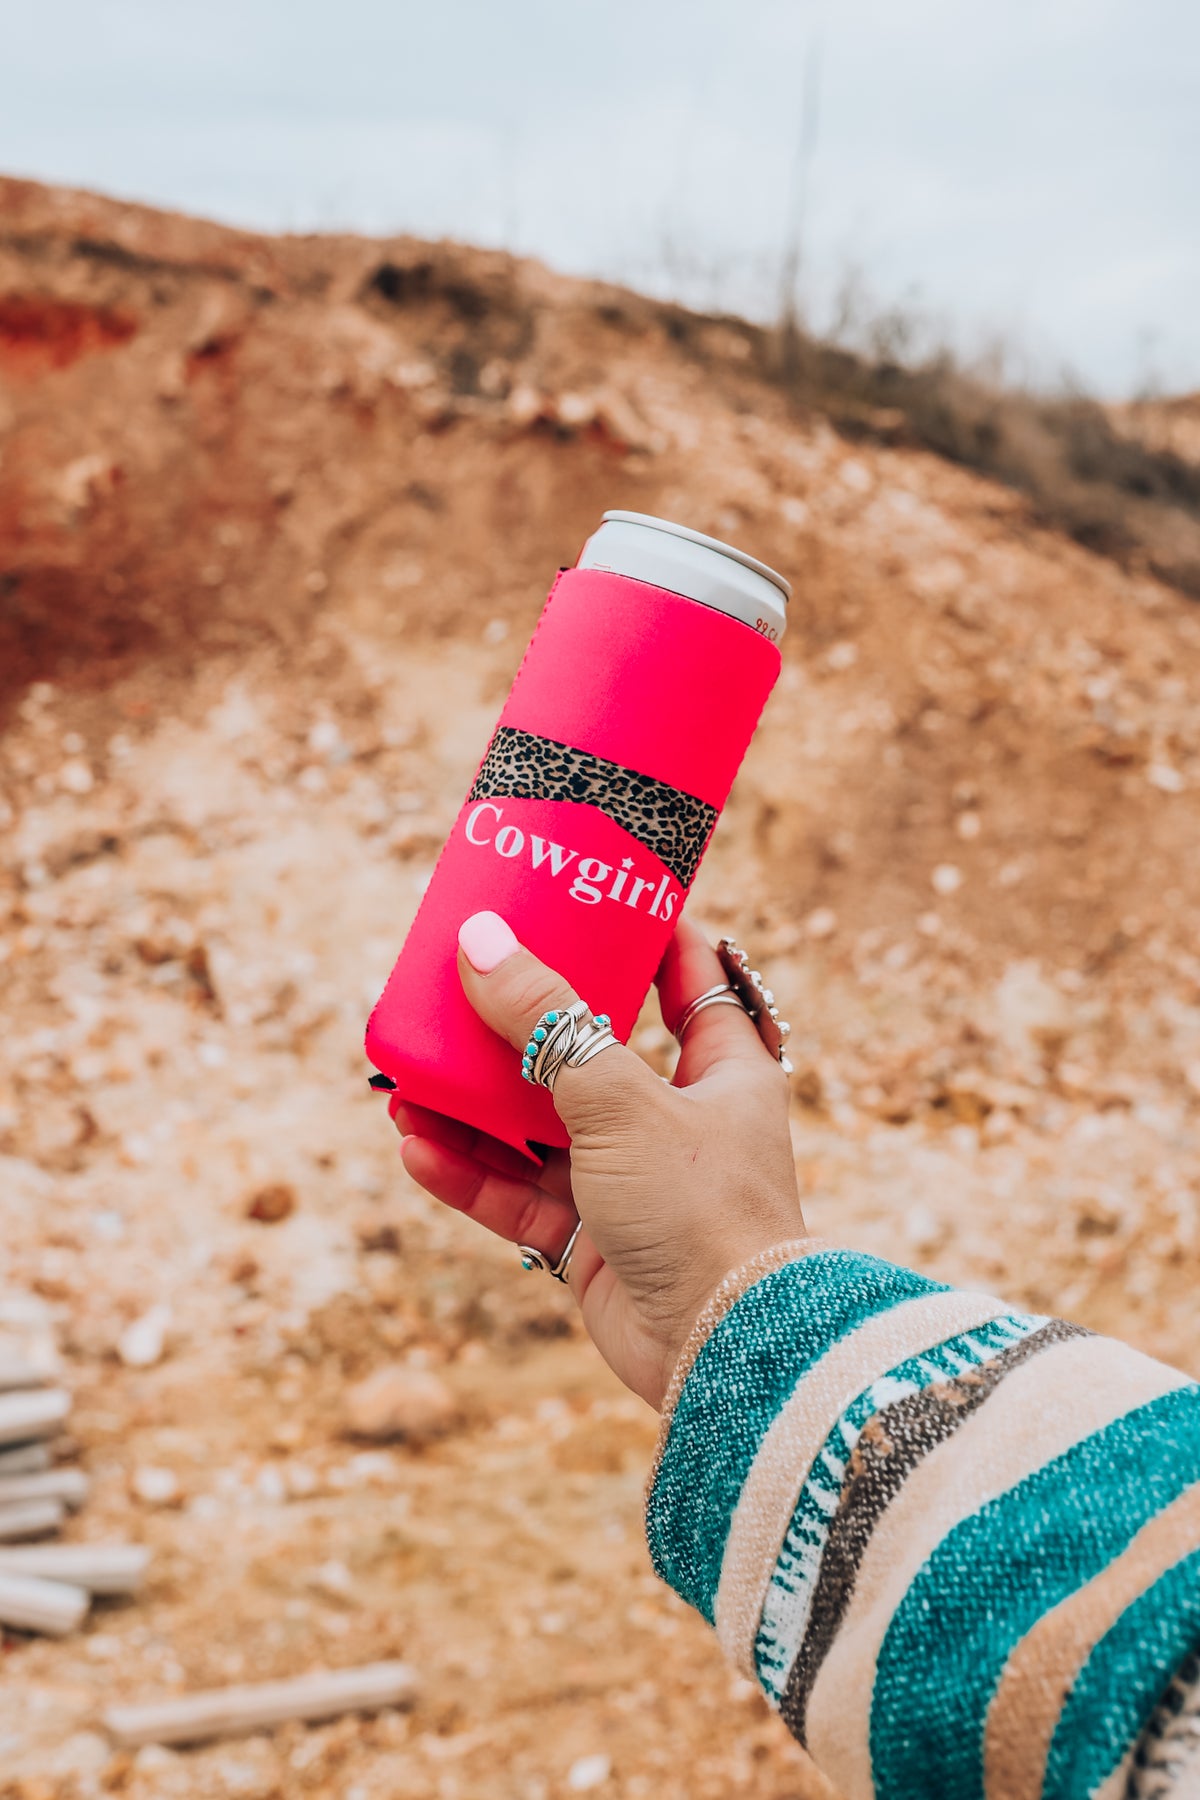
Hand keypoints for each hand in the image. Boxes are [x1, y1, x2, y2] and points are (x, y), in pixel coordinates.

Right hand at [392, 911, 806, 1409]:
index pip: (684, 980)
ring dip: (473, 1107)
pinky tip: (415, 1147)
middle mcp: (677, 1120)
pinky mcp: (595, 1245)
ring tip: (405, 1080)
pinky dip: (469, 1174)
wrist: (723, 1351)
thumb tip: (480, 941)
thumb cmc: (699, 1206)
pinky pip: (520, 1197)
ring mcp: (634, 1185)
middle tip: (456, 988)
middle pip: (588, 1053)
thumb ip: (548, 1022)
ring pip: (539, 1130)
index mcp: (719, 1069)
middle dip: (518, 1028)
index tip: (583, 895)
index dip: (639, 935)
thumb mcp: (619, 1096)